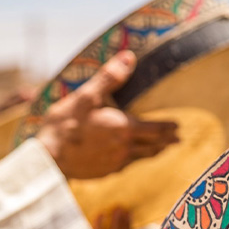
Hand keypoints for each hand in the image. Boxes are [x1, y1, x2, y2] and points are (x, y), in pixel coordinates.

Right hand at [36, 50, 177, 178]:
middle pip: (154, 146)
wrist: (49, 158)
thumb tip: (129, 57)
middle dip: (167, 141)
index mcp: (123, 128)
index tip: (179, 126)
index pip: (156, 129)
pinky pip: (126, 165)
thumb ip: (110, 77)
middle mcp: (124, 148)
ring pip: (142, 157)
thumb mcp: (86, 95)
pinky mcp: (105, 172)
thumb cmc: (65, 125)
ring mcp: (115, 162)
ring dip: (155, 152)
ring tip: (162, 149)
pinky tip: (132, 158)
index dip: (169, 127)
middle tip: (178, 139)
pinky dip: (135, 160)